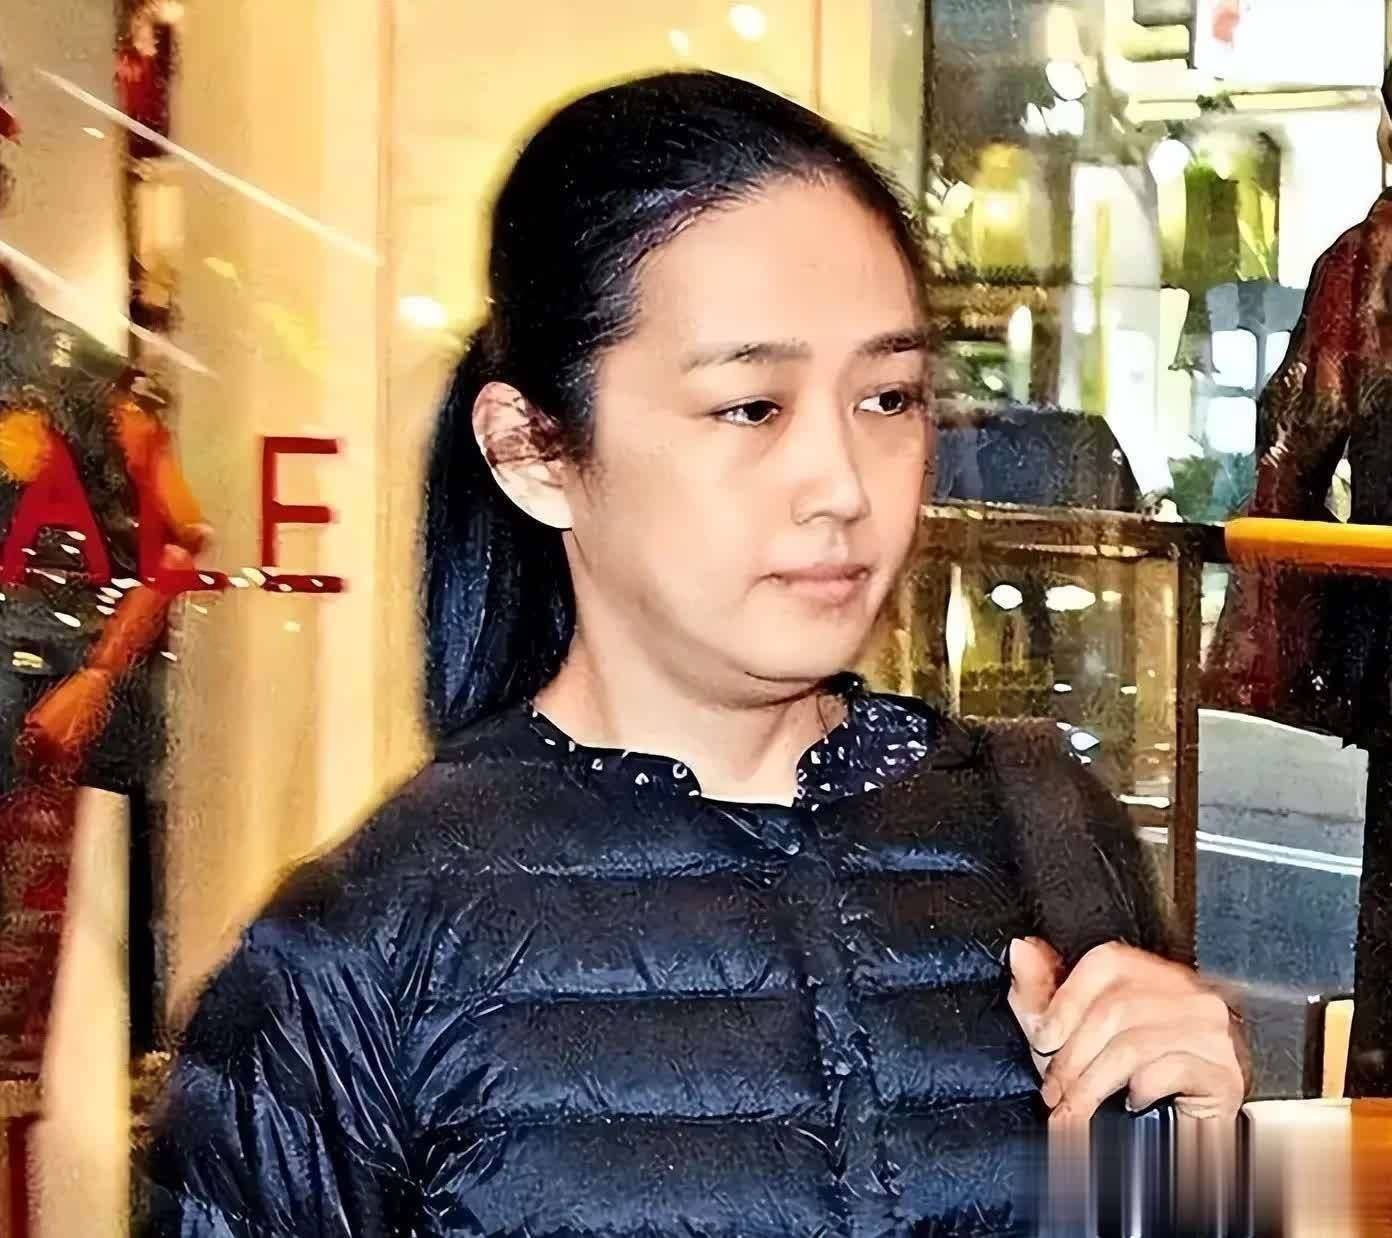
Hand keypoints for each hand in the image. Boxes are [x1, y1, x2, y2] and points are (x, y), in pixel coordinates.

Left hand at [1008, 938, 1247, 1123]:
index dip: (1067, 1000)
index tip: (1042, 1038)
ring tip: (1074, 1108)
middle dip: (1072, 1056)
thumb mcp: (1067, 1033)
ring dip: (1092, 1084)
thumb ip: (1041, 991)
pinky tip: (1130, 1103)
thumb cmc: (1121, 1080)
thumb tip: (1021, 949)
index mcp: (1153, 974)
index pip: (1108, 963)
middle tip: (1053, 1090)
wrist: (1174, 1137)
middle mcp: (1189, 993)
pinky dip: (1139, 1091)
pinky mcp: (1224, 1071)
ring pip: (1135, 1044)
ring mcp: (1212, 1031)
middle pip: (1116, 1008)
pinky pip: (1170, 1071)